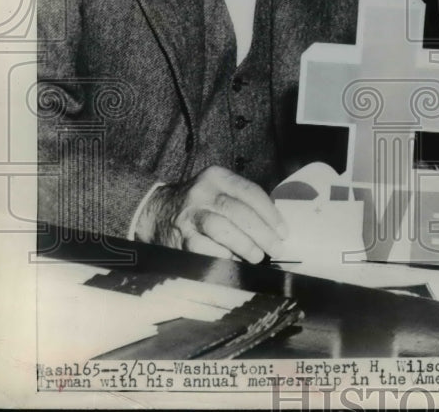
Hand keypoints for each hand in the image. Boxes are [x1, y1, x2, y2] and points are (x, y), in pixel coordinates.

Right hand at [135, 166, 287, 262]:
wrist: (155, 212)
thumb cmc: (200, 205)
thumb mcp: (219, 191)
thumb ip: (243, 202)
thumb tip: (274, 229)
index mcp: (217, 177)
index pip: (250, 192)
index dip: (270, 213)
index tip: (283, 231)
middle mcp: (202, 192)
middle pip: (239, 211)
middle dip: (262, 233)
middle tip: (277, 248)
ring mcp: (190, 215)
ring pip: (223, 229)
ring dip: (245, 245)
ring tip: (258, 256)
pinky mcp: (180, 237)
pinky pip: (206, 248)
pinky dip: (223, 256)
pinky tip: (233, 260)